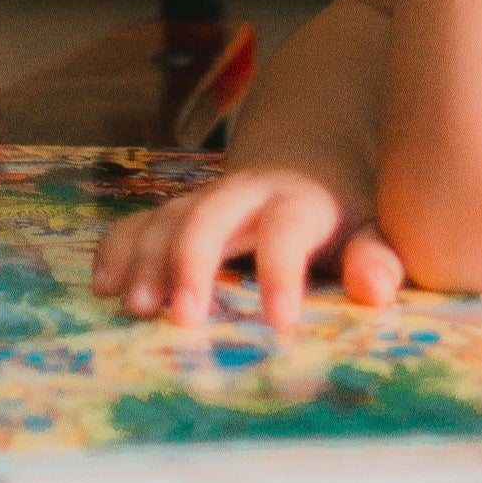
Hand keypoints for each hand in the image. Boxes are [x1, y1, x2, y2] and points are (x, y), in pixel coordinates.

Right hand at [90, 167, 404, 331]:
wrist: (312, 160)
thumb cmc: (347, 213)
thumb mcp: (375, 229)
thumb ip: (378, 258)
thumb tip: (376, 290)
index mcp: (300, 202)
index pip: (287, 231)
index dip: (282, 273)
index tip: (279, 322)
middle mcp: (247, 194)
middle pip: (211, 216)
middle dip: (191, 263)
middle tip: (181, 317)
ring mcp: (207, 199)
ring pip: (168, 218)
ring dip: (147, 262)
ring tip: (136, 310)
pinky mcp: (178, 210)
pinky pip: (140, 221)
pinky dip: (118, 249)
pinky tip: (103, 286)